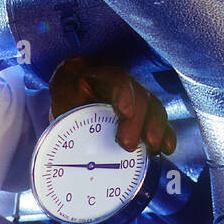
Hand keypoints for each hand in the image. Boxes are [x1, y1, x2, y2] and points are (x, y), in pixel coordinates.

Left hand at [48, 57, 175, 155]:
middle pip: (135, 91)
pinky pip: (157, 120)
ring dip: (154, 127)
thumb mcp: (57, 111)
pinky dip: (163, 134)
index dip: (122, 92)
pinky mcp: (143, 112)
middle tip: (128, 144)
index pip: (111, 76)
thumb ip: (63, 112)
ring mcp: (130, 95)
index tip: (124, 112)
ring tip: (152, 148)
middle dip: (136, 118)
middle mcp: (113, 80)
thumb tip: (65, 129)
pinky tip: (166, 148)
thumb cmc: (60, 116)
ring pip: (150, 104)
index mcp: (91, 74)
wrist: (65, 123)